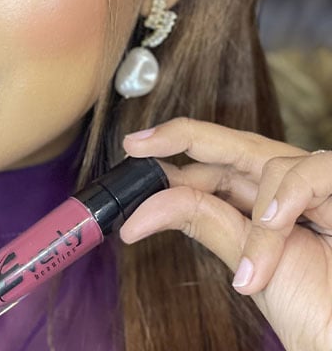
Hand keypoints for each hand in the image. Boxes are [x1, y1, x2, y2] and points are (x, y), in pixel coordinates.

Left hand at [122, 118, 331, 350]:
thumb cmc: (315, 310)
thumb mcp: (247, 264)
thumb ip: (204, 221)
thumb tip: (146, 206)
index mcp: (263, 204)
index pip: (213, 165)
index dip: (172, 151)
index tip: (132, 149)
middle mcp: (289, 188)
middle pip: (232, 143)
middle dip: (181, 136)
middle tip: (137, 145)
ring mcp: (319, 186)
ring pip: (265, 163)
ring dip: (256, 222)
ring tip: (254, 274)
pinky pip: (305, 172)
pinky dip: (285, 201)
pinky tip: (275, 226)